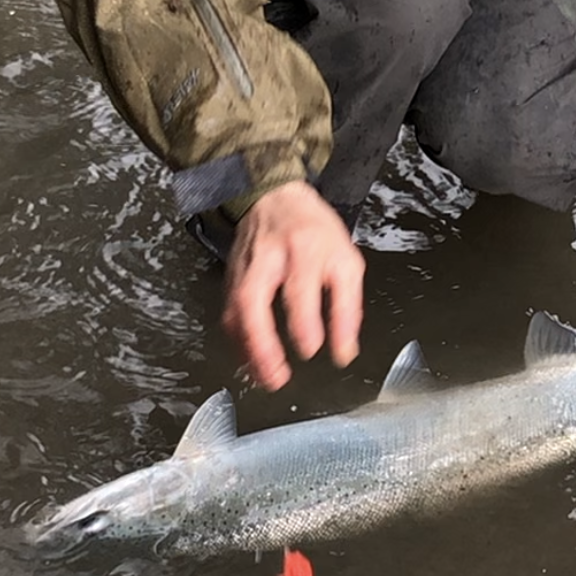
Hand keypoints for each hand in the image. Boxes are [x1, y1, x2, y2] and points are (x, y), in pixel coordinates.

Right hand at [221, 181, 363, 391]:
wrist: (275, 197)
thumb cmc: (314, 231)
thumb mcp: (345, 260)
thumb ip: (347, 307)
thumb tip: (344, 350)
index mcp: (304, 251)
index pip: (300, 291)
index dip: (306, 324)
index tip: (313, 349)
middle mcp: (269, 258)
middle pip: (254, 301)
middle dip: (262, 344)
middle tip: (276, 376)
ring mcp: (244, 267)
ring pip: (235, 310)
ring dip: (246, 349)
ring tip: (262, 377)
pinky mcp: (230, 276)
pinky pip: (228, 312)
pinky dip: (237, 339)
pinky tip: (248, 359)